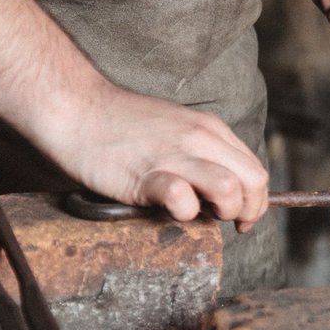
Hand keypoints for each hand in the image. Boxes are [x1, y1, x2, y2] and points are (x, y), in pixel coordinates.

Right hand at [38, 82, 269, 232]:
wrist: (73, 107)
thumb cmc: (121, 124)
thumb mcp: (177, 128)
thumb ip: (202, 153)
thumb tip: (223, 187)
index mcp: (211, 129)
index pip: (255, 171)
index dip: (256, 200)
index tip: (241, 217)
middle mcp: (200, 139)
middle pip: (253, 182)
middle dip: (248, 210)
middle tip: (226, 221)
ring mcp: (174, 155)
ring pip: (230, 189)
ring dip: (223, 212)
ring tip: (201, 215)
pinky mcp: (145, 174)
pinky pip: (182, 198)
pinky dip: (184, 213)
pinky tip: (170, 209)